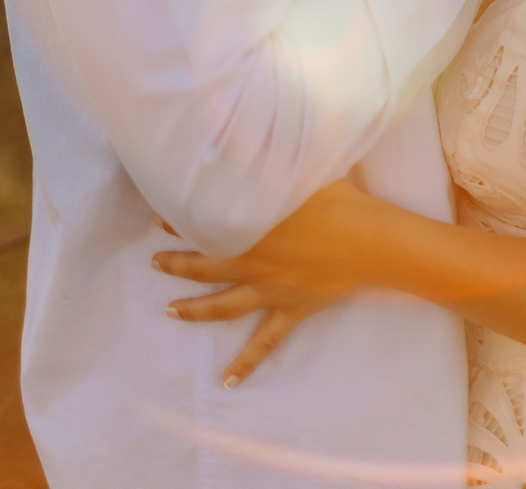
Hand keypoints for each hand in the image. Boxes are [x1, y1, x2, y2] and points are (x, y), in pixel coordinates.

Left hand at [153, 181, 382, 386]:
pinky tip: (228, 382)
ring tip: (170, 312)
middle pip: (206, 268)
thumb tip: (255, 143)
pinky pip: (264, 343)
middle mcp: (255, 263)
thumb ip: (274, 167)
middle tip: (156, 262)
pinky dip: (246, 363)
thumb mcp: (304, 174)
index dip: (180, 222)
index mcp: (254, 229)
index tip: (158, 216)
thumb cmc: (340, 201)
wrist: (369, 240)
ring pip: (223, 306)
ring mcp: (271, 291)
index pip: (206, 226)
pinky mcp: (290, 310)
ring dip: (194, 311)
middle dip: (177, 265)